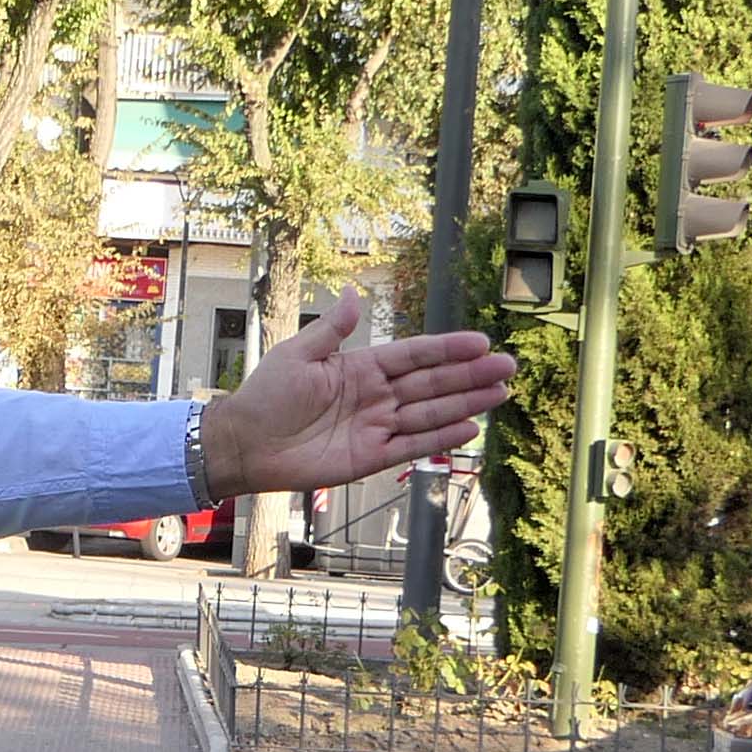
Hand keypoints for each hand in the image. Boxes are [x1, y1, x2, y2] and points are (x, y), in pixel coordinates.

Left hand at [199, 291, 514, 495]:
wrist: (245, 443)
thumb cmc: (266, 396)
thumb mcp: (297, 354)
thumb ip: (331, 330)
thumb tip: (351, 293)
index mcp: (361, 367)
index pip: (414, 355)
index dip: (447, 349)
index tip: (480, 342)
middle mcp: (376, 396)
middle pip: (432, 384)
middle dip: (470, 375)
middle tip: (507, 367)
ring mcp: (376, 427)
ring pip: (430, 414)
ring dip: (466, 404)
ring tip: (500, 394)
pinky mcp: (371, 458)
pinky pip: (412, 446)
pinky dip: (441, 439)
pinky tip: (470, 428)